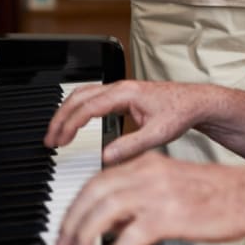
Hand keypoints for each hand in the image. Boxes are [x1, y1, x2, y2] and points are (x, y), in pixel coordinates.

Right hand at [45, 79, 208, 165]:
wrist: (195, 102)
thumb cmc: (180, 113)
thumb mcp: (158, 133)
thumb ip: (132, 145)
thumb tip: (105, 157)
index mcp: (126, 94)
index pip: (88, 107)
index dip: (69, 124)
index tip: (58, 141)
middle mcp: (121, 88)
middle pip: (79, 97)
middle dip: (60, 117)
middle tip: (49, 140)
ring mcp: (121, 90)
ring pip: (84, 95)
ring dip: (66, 112)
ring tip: (56, 134)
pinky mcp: (123, 95)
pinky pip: (92, 98)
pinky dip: (77, 110)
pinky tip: (75, 124)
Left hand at [57, 153, 244, 244]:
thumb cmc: (217, 191)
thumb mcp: (172, 182)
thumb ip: (141, 194)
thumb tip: (112, 221)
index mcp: (149, 162)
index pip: (99, 178)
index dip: (78, 203)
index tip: (69, 222)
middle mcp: (149, 173)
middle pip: (94, 192)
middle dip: (72, 219)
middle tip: (64, 241)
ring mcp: (157, 195)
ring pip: (103, 212)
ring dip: (84, 235)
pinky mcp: (168, 218)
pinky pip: (128, 239)